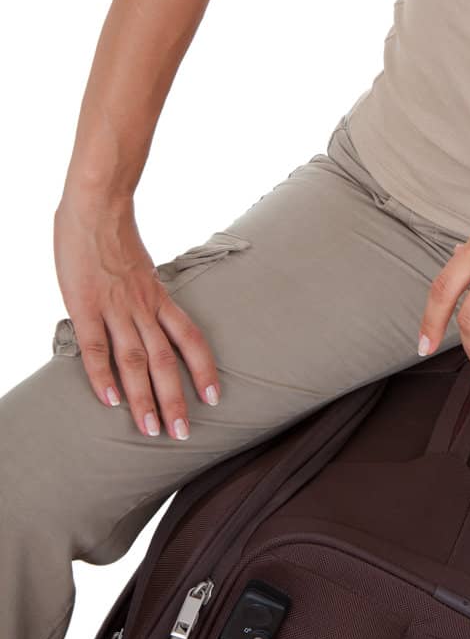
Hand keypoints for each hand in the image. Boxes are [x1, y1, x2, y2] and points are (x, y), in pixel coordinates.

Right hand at [53, 194, 222, 439]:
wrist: (96, 204)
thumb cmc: (114, 233)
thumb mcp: (140, 268)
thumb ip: (143, 293)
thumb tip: (142, 315)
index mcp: (160, 295)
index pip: (191, 338)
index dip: (204, 368)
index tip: (215, 397)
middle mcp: (143, 306)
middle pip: (166, 360)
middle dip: (175, 399)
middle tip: (182, 434)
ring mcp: (115, 307)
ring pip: (135, 361)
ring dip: (144, 399)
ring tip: (152, 430)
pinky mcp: (86, 306)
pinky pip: (97, 346)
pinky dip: (103, 376)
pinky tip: (109, 402)